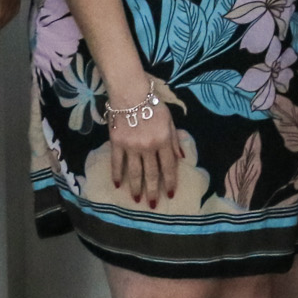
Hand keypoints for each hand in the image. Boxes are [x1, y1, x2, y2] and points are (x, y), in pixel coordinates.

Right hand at [106, 86, 186, 204]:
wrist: (130, 92)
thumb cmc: (152, 104)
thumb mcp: (170, 120)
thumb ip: (175, 139)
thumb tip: (181, 158)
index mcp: (164, 141)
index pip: (169, 167)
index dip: (170, 182)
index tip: (170, 194)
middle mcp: (148, 147)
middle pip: (151, 173)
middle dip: (153, 191)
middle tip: (152, 205)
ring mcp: (131, 147)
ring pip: (134, 172)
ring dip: (136, 187)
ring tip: (137, 199)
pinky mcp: (117, 144)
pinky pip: (117, 163)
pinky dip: (117, 174)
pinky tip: (118, 185)